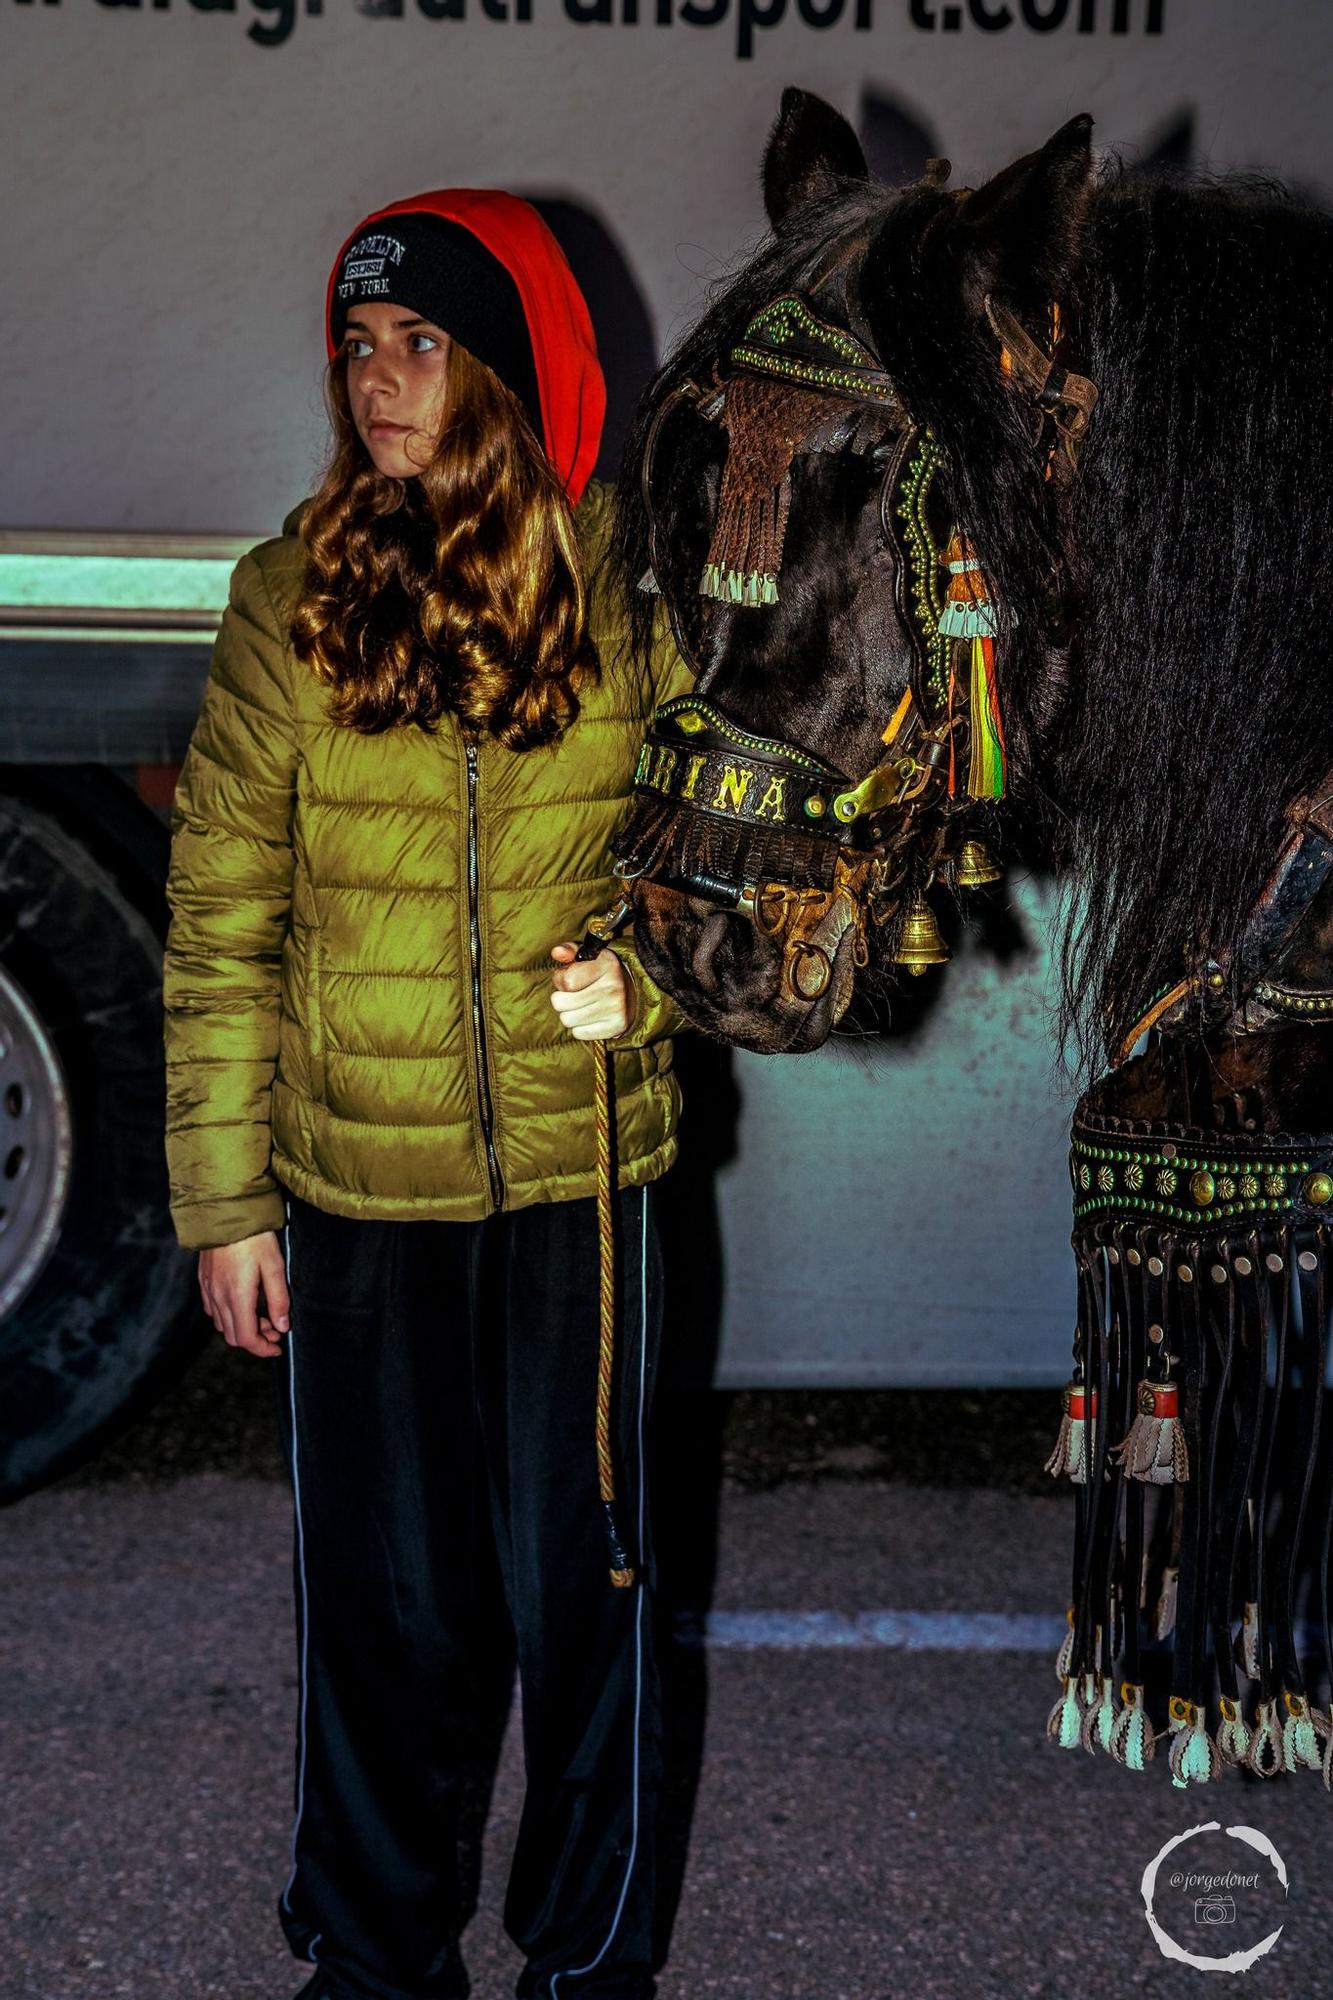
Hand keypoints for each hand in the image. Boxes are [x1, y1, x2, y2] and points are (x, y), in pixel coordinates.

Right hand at [198, 1230, 290, 1358]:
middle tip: (275, 1328)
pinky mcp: (203, 1281)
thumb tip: (282, 1327)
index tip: (278, 1346)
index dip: (263, 1349)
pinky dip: (229, 1315)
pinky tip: (243, 1302)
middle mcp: (218, 1298)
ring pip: (222, 1324)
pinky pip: (213, 1309)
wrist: (225, 1212)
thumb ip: (279, 1299)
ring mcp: (208, 1290)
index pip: (247, 1338)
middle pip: (233, 1336)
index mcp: (237, 1297)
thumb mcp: (275, 1266)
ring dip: (242, 1326)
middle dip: (256, 1339)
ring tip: (263, 1314)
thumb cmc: (254, 1237)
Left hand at [549, 942, 635, 1041]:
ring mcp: (616, 1009)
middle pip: (561, 1003)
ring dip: (570, 1014)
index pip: (566, 981)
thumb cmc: (601, 973)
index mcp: (607, 965)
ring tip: (582, 1005)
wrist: (633, 994)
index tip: (568, 978)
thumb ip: (570, 951)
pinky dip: (580, 1027)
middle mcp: (613, 987)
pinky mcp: (616, 1027)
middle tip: (574, 994)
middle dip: (562, 999)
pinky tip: (591, 1017)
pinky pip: (578, 1033)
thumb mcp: (588, 957)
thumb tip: (557, 952)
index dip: (560, 980)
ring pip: (567, 1020)